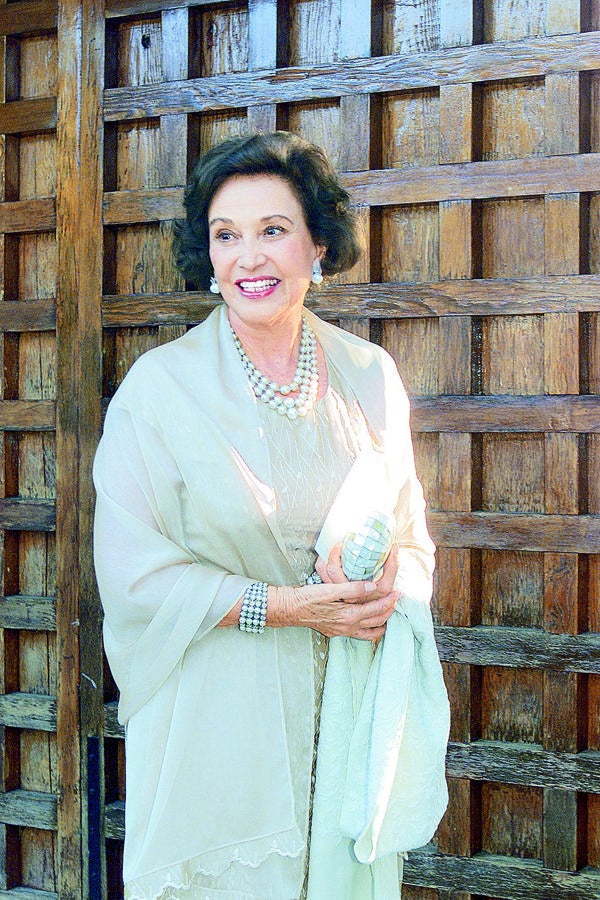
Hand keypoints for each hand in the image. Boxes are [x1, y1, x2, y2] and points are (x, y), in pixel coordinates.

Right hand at [276, 543, 398, 640]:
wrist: (290, 610)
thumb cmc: (308, 598)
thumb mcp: (330, 589)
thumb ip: (353, 589)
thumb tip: (372, 586)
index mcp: (348, 615)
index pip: (376, 608)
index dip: (389, 600)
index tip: (398, 592)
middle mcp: (348, 627)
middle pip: (377, 622)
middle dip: (389, 612)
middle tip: (396, 601)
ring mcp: (342, 632)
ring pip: (370, 633)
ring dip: (381, 624)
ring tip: (388, 615)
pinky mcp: (336, 632)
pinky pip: (359, 635)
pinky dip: (369, 630)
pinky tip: (369, 624)